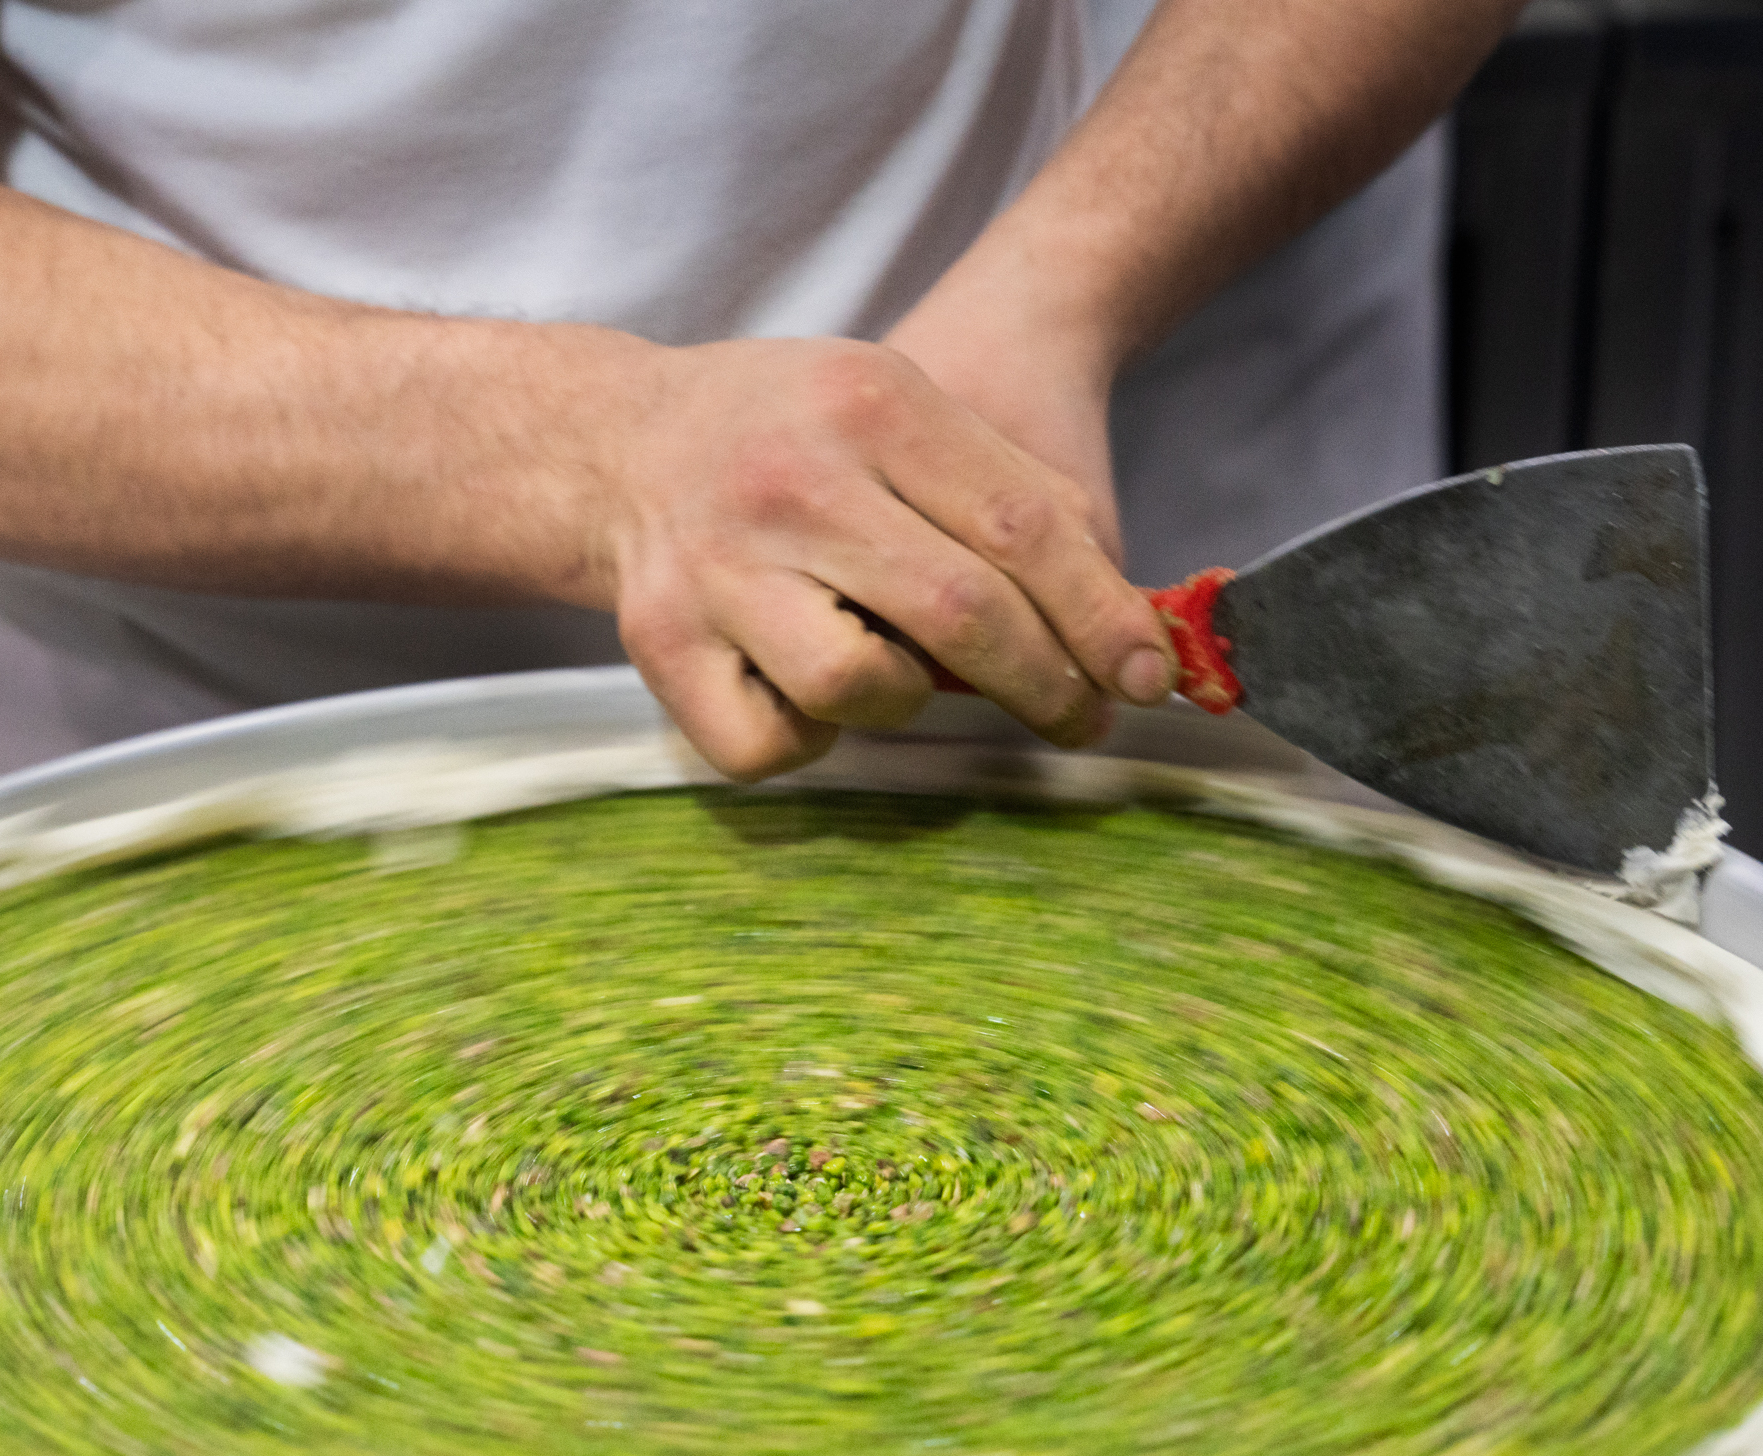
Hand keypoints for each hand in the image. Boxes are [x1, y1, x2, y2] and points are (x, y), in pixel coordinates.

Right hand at [601, 338, 1180, 780]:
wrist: (617, 442)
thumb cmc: (792, 435)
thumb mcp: (899, 407)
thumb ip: (1005, 490)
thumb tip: (1117, 620)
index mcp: (870, 403)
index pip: (1022, 527)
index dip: (1099, 617)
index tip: (1144, 678)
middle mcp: (791, 480)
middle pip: (960, 613)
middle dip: (1045, 685)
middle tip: (1080, 720)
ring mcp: (717, 565)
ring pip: (861, 688)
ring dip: (908, 700)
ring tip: (900, 670)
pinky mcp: (661, 641)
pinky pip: (770, 744)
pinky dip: (809, 739)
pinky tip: (807, 691)